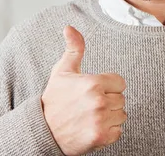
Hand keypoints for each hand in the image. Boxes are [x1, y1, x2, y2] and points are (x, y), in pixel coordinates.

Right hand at [41, 26, 126, 154]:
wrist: (43, 130)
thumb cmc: (54, 99)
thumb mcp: (62, 71)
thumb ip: (73, 48)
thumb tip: (69, 27)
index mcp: (93, 83)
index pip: (120, 82)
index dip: (108, 86)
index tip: (94, 91)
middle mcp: (99, 101)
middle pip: (121, 99)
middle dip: (109, 101)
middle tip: (89, 105)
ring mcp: (100, 120)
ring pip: (121, 115)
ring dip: (110, 116)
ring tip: (91, 116)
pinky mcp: (101, 137)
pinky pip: (118, 131)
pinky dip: (109, 132)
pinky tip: (93, 127)